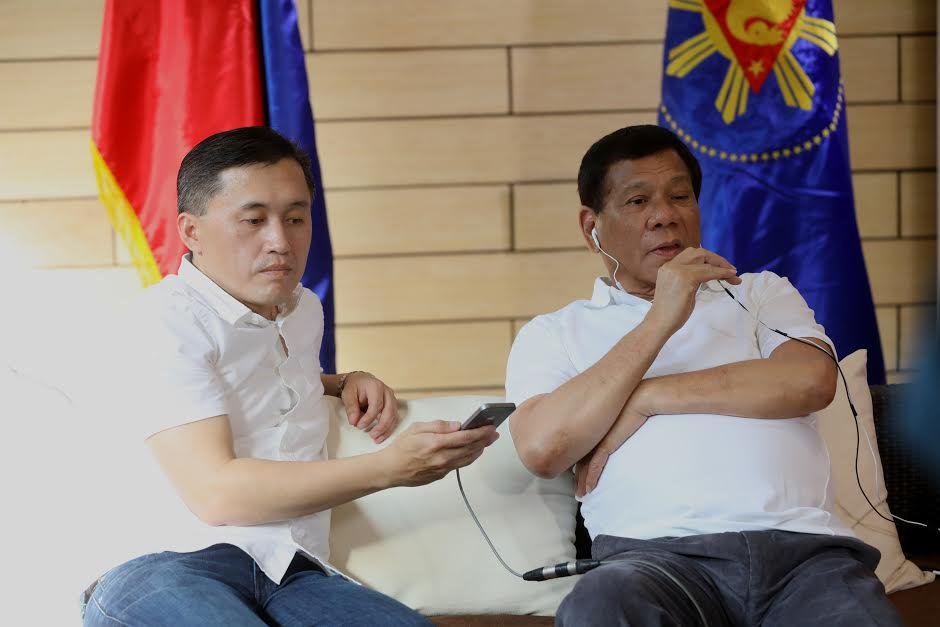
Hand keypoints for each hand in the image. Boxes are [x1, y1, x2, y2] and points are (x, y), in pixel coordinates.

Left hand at [341, 372, 398, 443]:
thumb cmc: (354, 387)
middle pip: (389, 411)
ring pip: (394, 416)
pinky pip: (394, 419)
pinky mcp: (393, 406)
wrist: (360, 382)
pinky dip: (388, 429)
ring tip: (376, 440)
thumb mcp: (348, 394)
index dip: (369, 417)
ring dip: (386, 430)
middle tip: (372, 436)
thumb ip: (351, 407)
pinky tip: (381, 436)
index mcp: (376, 386)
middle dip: (381, 426)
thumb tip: (354, 422)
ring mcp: (392, 399)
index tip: (359, 426)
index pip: (376, 404)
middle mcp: (387, 392)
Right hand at [381, 421, 499, 486]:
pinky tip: (472, 451)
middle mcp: (442, 458)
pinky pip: (459, 465)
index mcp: (436, 443)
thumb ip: (438, 425)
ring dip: (479, 450)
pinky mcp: (441, 475)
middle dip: (484, 440)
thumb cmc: (401, 447)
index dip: (480, 432)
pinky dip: (469, 457)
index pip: (465, 437)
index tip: (490, 427)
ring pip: (467, 459)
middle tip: (494, 433)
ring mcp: (442, 468)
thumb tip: (457, 425)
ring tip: (487, 441)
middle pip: (470, 449)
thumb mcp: (416, 428)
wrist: (390, 470)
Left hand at [575, 382, 654, 496]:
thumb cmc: (630, 402)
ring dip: (581, 482)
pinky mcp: (604, 444)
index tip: (572, 473)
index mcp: (588, 426)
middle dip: (575, 476)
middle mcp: (587, 433)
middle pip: (576, 458)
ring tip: (581, 495)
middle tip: (574, 489)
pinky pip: (594, 465)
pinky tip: (588, 489)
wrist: (639, 397)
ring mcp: (594, 439)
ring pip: (582, 466)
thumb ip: (608, 424)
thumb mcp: (614, 414)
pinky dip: (590, 479)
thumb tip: (611, 430)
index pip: (576, 447)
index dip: (573, 462)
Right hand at [647, 247, 740, 335]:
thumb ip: (689, 279)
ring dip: (722, 266)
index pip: (691, 255)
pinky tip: (730, 277)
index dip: (709, 259)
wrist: (659, 323)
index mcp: (668, 267)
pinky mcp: (686, 279)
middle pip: (699, 253)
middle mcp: (671, 265)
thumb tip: (707, 275)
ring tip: (733, 274)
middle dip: (716, 259)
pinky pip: (709, 272)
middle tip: (730, 269)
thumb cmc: (670, 312)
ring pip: (705, 261)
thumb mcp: (679, 289)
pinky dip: (721, 273)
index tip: (722, 268)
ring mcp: (678, 271)